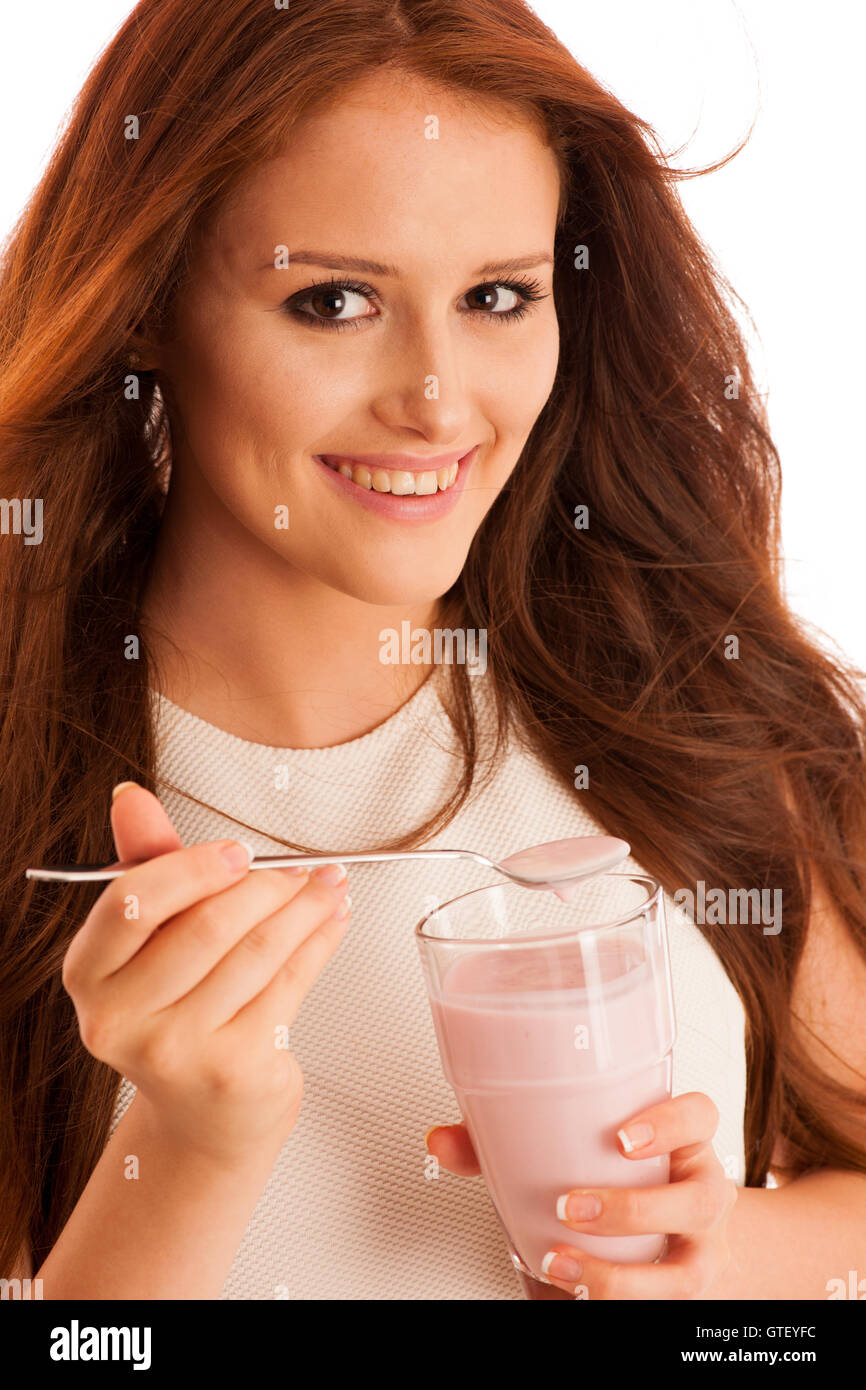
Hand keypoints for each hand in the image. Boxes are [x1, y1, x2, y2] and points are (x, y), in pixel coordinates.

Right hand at [63, 783, 350, 1167]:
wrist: (204, 1113)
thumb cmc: (178, 1009)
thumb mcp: (152, 938)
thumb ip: (147, 865)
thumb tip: (132, 798)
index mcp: (90, 975)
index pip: (131, 903)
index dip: (192, 868)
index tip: (239, 851)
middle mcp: (120, 1020)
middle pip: (207, 926)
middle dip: (267, 886)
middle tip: (301, 869)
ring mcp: (177, 1052)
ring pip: (257, 952)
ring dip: (305, 909)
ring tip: (328, 886)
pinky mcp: (232, 1070)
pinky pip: (289, 985)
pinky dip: (319, 944)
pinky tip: (331, 922)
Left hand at [426, 1091, 736, 1298]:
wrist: (682, 1237)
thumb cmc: (624, 1179)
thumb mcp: (587, 1149)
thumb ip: (509, 1140)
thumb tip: (442, 1141)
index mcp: (683, 1143)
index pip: (699, 1116)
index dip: (669, 1123)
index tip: (622, 1137)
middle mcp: (702, 1194)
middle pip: (697, 1200)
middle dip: (632, 1210)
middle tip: (570, 1207)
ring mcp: (700, 1249)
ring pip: (684, 1273)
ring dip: (617, 1277)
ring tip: (559, 1264)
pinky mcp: (683, 1292)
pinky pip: (662, 1310)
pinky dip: (611, 1304)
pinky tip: (570, 1299)